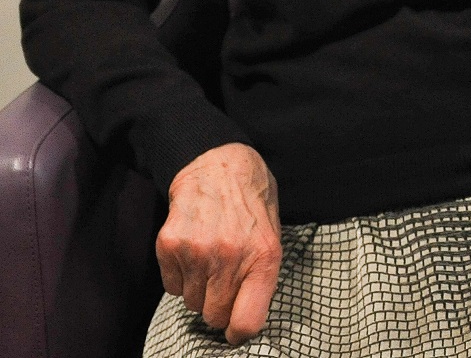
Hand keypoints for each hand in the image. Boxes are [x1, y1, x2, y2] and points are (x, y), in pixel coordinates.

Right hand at [155, 143, 280, 344]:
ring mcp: (198, 251)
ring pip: (192, 302)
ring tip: (210, 261)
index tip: (235, 329)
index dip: (239, 332)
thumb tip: (248, 317)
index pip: (247, 321)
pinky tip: (193, 251)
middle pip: (214, 316)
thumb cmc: (252, 203)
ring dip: (199, 290)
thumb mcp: (273, 235)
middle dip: (218, 307)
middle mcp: (231, 257)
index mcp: (264, 257)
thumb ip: (263, 275)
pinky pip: (172, 287)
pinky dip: (180, 277)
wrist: (219, 164)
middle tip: (223, 285)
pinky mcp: (170, 245)